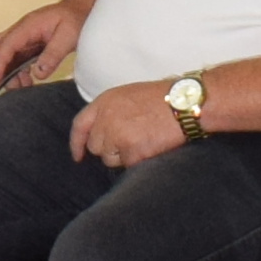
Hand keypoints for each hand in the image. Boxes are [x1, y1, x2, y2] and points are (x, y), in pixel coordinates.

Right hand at [0, 4, 77, 107]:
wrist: (79, 9)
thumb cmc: (75, 18)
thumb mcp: (68, 36)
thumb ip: (53, 54)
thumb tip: (38, 73)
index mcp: (27, 27)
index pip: (6, 45)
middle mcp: (20, 32)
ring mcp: (21, 39)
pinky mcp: (26, 47)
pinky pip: (11, 61)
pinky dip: (9, 74)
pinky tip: (18, 86)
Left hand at [66, 80, 189, 171]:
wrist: (184, 104)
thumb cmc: (161, 98)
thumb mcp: (128, 96)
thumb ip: (109, 112)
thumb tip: (101, 132)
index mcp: (104, 102)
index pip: (79, 125)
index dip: (76, 143)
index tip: (78, 156)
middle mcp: (106, 118)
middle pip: (96, 146)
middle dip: (109, 149)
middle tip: (131, 141)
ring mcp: (117, 135)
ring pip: (110, 159)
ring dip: (123, 156)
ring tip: (143, 140)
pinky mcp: (131, 150)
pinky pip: (127, 164)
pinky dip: (138, 160)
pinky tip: (150, 146)